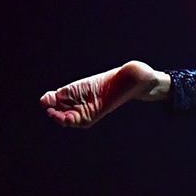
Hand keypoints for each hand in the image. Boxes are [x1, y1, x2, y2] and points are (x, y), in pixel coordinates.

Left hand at [39, 60, 160, 127]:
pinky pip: (62, 97)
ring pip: (62, 107)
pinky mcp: (76, 90)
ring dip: (53, 106)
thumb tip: (149, 74)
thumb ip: (141, 74)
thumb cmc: (137, 79)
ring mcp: (81, 99)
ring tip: (46, 101)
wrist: (133, 76)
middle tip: (49, 106)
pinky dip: (54, 98)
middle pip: (67, 116)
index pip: (80, 121)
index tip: (61, 114)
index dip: (69, 119)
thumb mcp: (139, 76)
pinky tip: (48, 97)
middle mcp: (88, 107)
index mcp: (99, 110)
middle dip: (57, 113)